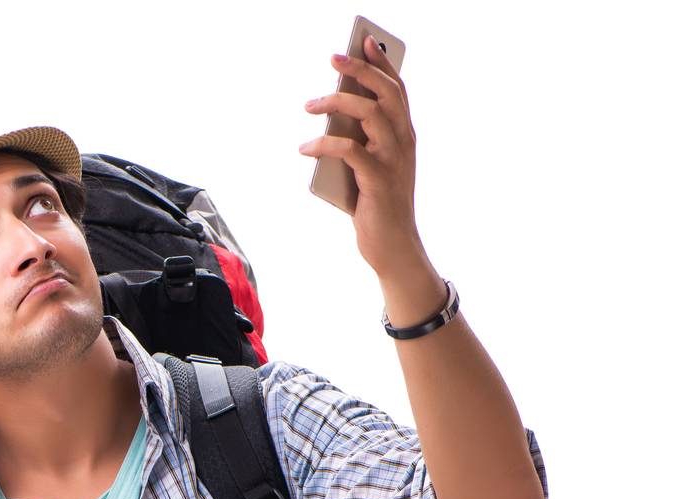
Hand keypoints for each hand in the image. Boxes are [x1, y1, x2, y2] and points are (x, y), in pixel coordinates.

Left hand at [298, 34, 427, 276]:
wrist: (393, 245)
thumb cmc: (376, 205)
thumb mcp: (369, 166)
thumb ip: (358, 141)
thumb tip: (329, 114)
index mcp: (405, 135)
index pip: (397, 89)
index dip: (382, 63)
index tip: (365, 41)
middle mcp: (404, 142)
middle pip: (385, 93)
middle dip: (359, 70)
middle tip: (333, 58)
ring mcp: (394, 160)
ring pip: (369, 114)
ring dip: (336, 103)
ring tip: (309, 105)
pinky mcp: (378, 180)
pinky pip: (350, 150)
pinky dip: (325, 144)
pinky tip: (305, 147)